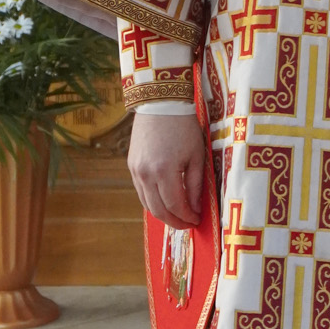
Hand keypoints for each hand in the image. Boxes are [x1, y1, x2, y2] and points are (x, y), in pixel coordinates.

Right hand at [127, 110, 206, 227]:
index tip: (198, 220)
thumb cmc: (184, 127)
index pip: (175, 206)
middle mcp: (146, 174)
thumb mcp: (197, 155)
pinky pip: (141, 191)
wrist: (160, 104)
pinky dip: (153, 201)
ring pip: (147, 204)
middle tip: (189, 224)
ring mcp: (136, 170)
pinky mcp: (131, 165)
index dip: (187, 217)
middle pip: (159, 210)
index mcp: (165, 171)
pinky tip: (165, 202)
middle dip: (175, 221)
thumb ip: (195, 185)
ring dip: (163, 214)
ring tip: (178, 216)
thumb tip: (195, 208)